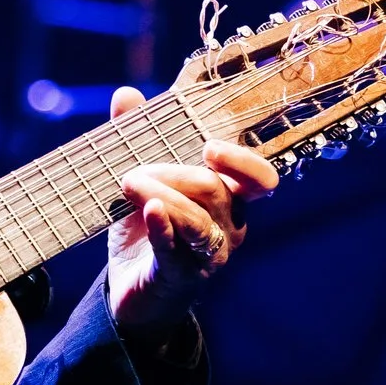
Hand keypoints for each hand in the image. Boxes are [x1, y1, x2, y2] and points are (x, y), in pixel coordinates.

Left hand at [104, 85, 278, 340]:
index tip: (209, 147)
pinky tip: (150, 211)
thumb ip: (137, 137)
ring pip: (197, 220)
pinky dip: (163, 228)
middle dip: (172, 173)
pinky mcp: (182, 276)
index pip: (259, 178)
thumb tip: (126, 95)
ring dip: (161, 196)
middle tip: (132, 172)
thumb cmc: (148, 229)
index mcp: (230, 198)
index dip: (242, 161)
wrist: (132, 289)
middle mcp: (229, 226)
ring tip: (128, 184)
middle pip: (214, 190)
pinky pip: (177, 250)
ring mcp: (209, 255)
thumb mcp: (142, 181)